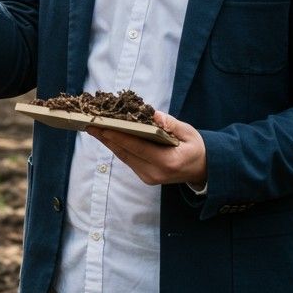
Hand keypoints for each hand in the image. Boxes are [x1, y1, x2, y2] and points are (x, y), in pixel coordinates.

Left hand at [87, 110, 206, 187]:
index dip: (118, 137)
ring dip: (108, 142)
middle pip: (126, 153)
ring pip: (124, 157)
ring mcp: (149, 178)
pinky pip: (128, 160)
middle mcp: (155, 173)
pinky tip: (107, 136)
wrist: (202, 169)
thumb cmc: (196, 148)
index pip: (137, 147)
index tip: (102, 127)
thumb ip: (171, 124)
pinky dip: (117, 147)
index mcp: (168, 162)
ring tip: (93, 128)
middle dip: (107, 138)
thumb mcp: (190, 133)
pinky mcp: (145, 177)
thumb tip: (154, 115)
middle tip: (90, 124)